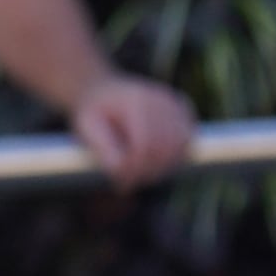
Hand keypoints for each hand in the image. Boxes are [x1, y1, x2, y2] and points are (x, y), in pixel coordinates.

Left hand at [68, 68, 197, 191]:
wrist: (105, 91)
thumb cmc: (95, 113)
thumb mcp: (87, 128)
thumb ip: (104, 150)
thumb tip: (123, 172)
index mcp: (136, 101)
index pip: (145, 145)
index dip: (134, 169)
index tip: (121, 184)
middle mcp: (161, 99)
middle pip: (165, 150)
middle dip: (147, 172)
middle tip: (128, 183)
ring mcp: (175, 104)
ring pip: (180, 149)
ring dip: (161, 168)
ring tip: (138, 172)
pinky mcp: (185, 110)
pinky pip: (187, 142)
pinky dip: (173, 157)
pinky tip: (153, 160)